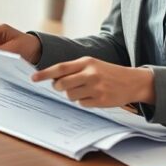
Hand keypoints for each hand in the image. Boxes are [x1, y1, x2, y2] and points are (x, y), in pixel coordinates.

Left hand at [31, 56, 154, 107]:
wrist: (132, 81)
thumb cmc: (107, 72)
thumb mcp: (92, 64)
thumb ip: (74, 69)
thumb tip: (53, 79)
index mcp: (86, 62)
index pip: (60, 68)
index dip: (45, 74)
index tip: (33, 78)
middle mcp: (90, 74)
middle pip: (62, 84)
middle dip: (58, 87)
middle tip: (61, 87)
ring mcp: (95, 88)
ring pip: (70, 96)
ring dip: (72, 95)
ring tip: (84, 90)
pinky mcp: (100, 100)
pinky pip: (82, 104)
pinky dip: (83, 102)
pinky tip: (93, 96)